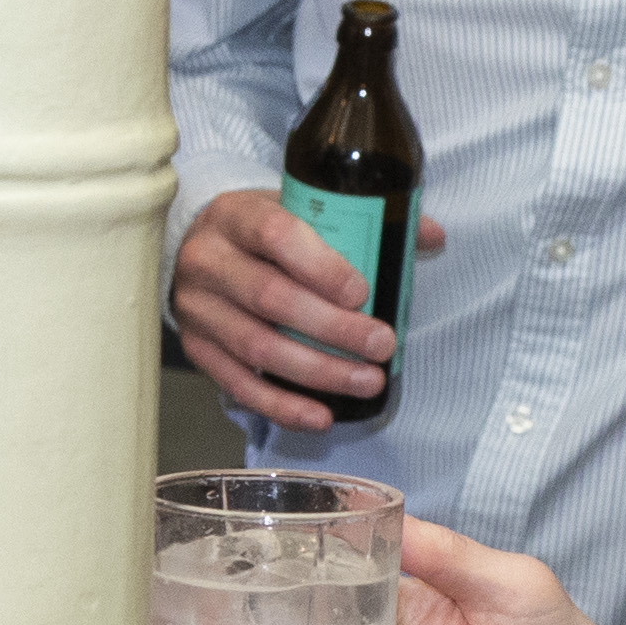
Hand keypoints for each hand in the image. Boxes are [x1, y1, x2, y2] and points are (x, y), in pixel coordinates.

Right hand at [171, 186, 446, 433]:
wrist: (194, 248)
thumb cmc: (259, 231)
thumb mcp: (298, 209)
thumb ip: (362, 221)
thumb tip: (432, 235)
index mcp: (235, 214)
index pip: (275, 235)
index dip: (321, 266)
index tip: (363, 293)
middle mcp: (208, 260)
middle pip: (270, 298)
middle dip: (333, 329)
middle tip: (382, 346)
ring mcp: (197, 308)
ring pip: (257, 347)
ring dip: (317, 372)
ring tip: (367, 382)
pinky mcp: (196, 348)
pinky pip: (238, 384)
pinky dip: (281, 406)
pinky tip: (321, 415)